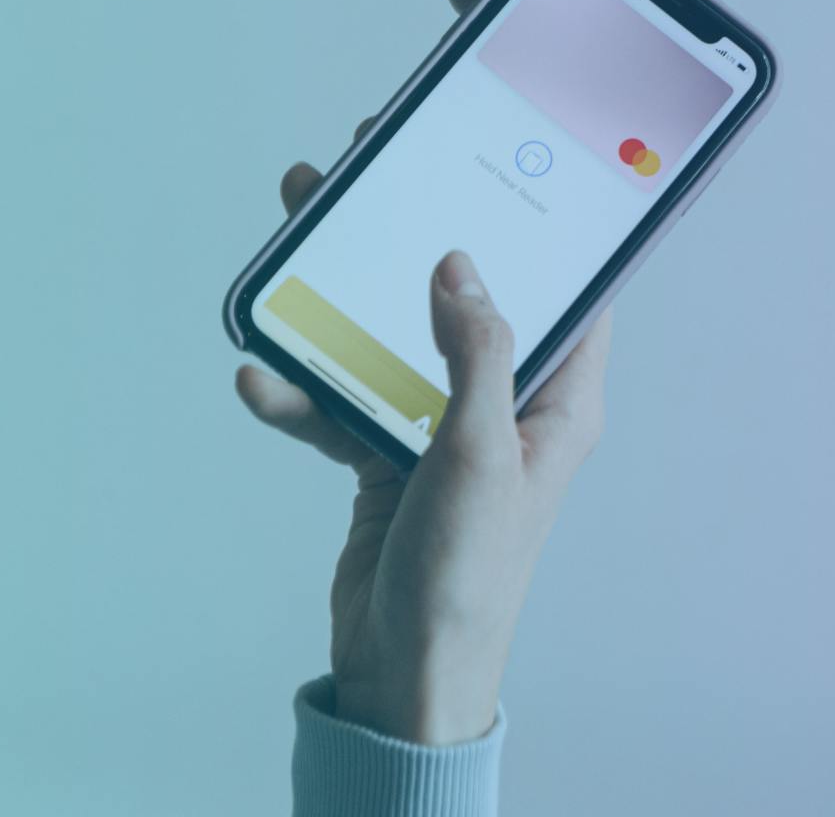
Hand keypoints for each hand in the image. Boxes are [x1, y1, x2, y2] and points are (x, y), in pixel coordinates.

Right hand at [237, 148, 607, 744]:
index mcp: (560, 400)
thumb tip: (463, 267)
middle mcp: (508, 405)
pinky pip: (342, 402)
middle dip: (414, 237)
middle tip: (370, 170)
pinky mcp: (388, 455)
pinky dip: (301, 392)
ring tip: (299, 232)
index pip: (571, 289)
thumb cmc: (468, 581)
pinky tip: (262, 378)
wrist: (405, 675)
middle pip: (463, 296)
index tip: (505, 158)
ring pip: (392, 336)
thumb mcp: (479, 457)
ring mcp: (444, 427)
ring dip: (341, 297)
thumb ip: (476, 357)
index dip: (544, 223)